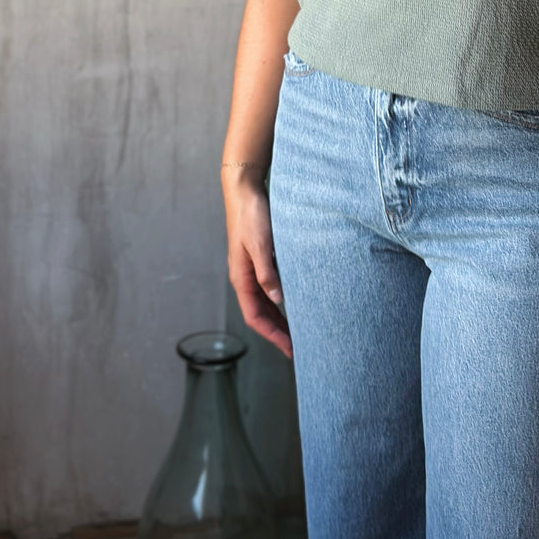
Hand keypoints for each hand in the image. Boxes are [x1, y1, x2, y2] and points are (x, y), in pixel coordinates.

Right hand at [223, 170, 291, 357]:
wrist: (244, 189)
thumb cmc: (251, 215)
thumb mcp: (260, 245)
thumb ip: (267, 273)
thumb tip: (277, 299)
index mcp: (241, 277)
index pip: (255, 316)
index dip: (272, 335)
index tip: (290, 349)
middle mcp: (244, 276)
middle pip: (260, 313)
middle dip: (277, 332)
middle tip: (297, 347)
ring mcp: (250, 267)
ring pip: (264, 301)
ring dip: (278, 317)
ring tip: (297, 330)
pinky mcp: (258, 257)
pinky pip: (268, 286)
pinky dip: (279, 299)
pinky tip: (292, 300)